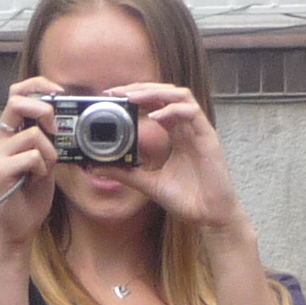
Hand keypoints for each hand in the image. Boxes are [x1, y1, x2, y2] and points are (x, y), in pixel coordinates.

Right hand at [0, 79, 59, 253]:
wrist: (18, 226)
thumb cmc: (31, 192)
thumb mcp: (45, 159)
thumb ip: (49, 139)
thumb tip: (67, 120)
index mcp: (9, 132)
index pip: (17, 94)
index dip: (37, 85)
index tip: (58, 91)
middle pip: (17, 102)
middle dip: (44, 111)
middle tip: (56, 130)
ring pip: (32, 135)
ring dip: (49, 152)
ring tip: (44, 170)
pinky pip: (32, 157)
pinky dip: (42, 168)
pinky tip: (36, 180)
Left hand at [105, 81, 250, 237]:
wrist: (210, 217)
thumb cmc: (187, 199)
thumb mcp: (148, 184)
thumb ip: (125, 173)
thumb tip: (96, 169)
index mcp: (175, 134)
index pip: (156, 103)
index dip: (135, 95)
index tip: (112, 96)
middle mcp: (187, 128)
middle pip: (166, 93)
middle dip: (141, 88)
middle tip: (116, 92)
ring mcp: (198, 131)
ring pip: (180, 95)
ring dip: (156, 92)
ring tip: (133, 98)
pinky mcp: (208, 138)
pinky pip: (192, 113)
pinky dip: (172, 110)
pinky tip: (155, 117)